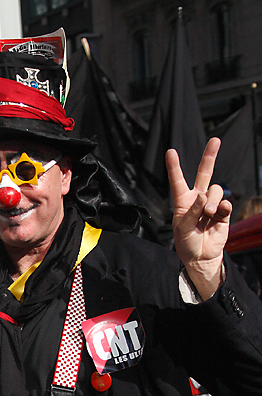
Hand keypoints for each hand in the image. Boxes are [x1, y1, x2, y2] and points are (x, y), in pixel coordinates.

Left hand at [166, 137, 231, 299]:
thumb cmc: (186, 242)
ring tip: (208, 213)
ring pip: (215, 190)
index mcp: (183, 201)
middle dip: (210, 156)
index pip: (178, 181)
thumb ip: (193, 211)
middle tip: (215, 140)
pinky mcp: (223, 212)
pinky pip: (225, 203)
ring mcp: (212, 204)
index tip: (170, 151)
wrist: (200, 256)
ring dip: (212, 201)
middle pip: (204, 173)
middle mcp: (198, 199)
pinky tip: (219, 213)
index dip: (174, 167)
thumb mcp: (183, 227)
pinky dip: (223, 207)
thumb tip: (204, 196)